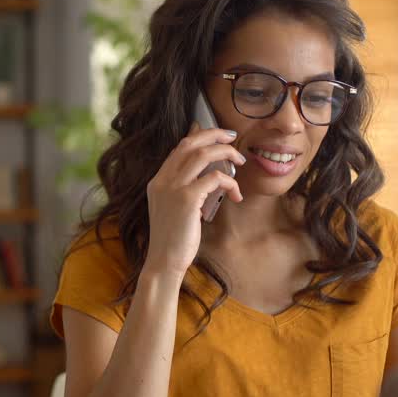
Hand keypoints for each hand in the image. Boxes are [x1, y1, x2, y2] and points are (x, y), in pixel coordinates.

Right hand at [142, 123, 244, 277]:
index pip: (179, 148)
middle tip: (232, 137)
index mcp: (157, 181)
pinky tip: (236, 194)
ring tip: (240, 160)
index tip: (218, 136)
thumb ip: (183, 190)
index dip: (200, 136)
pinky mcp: (187, 199)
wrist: (164, 262)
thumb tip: (206, 176)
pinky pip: (215, 178)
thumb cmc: (173, 239)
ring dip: (225, 153)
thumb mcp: (173, 209)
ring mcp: (173, 188)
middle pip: (190, 144)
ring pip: (203, 155)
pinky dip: (230, 182)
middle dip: (214, 134)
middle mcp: (163, 180)